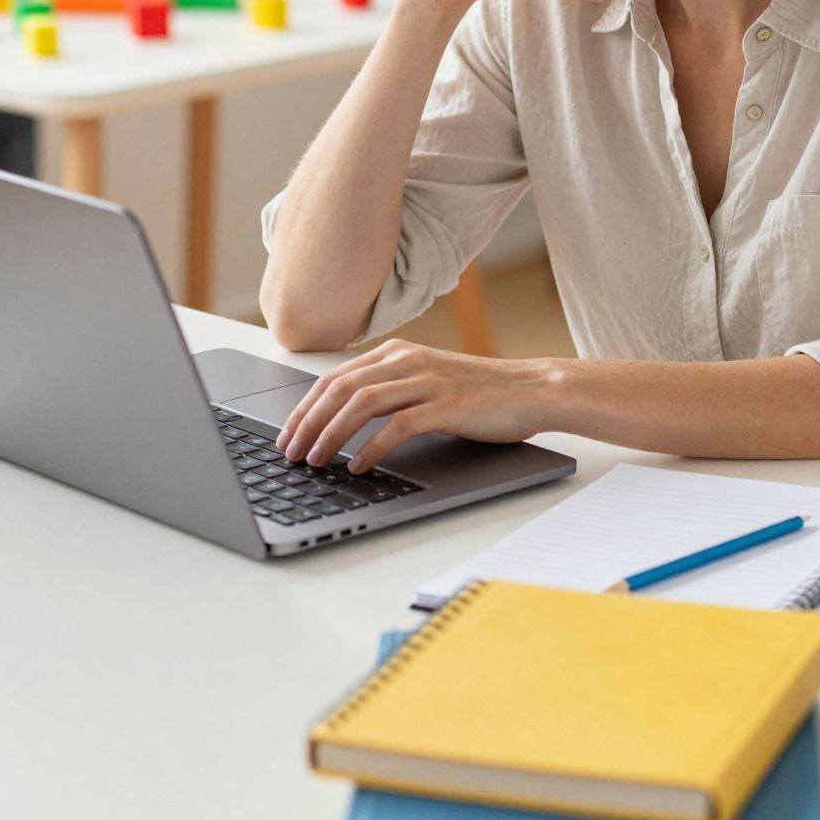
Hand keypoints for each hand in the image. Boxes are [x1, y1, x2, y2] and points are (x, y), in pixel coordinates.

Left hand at [278, 340, 564, 471]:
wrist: (532, 390)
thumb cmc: (481, 393)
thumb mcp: (428, 381)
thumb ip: (391, 389)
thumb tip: (343, 418)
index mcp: (398, 352)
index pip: (335, 377)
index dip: (304, 407)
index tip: (286, 435)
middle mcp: (408, 360)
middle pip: (340, 389)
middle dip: (307, 423)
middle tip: (290, 453)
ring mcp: (427, 380)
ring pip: (361, 404)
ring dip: (330, 435)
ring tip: (315, 461)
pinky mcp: (446, 404)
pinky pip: (396, 425)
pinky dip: (370, 448)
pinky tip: (357, 466)